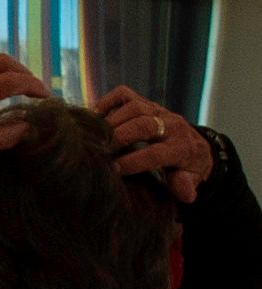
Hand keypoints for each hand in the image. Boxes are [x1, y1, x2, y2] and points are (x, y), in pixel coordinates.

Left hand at [0, 51, 49, 180]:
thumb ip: (6, 135)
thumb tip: (30, 126)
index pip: (11, 81)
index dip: (33, 86)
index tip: (45, 97)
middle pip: (2, 61)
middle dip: (23, 72)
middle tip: (34, 89)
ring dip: (10, 67)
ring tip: (21, 84)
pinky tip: (1, 85)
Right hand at [93, 85, 212, 204]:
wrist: (193, 146)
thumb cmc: (184, 169)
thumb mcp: (189, 180)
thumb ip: (185, 185)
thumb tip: (185, 193)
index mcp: (182, 147)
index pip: (157, 153)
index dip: (134, 162)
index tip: (114, 170)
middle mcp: (171, 125)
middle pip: (145, 125)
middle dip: (120, 138)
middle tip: (101, 152)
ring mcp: (157, 111)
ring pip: (135, 107)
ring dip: (113, 121)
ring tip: (97, 138)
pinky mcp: (144, 103)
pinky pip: (124, 94)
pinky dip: (107, 102)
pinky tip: (96, 118)